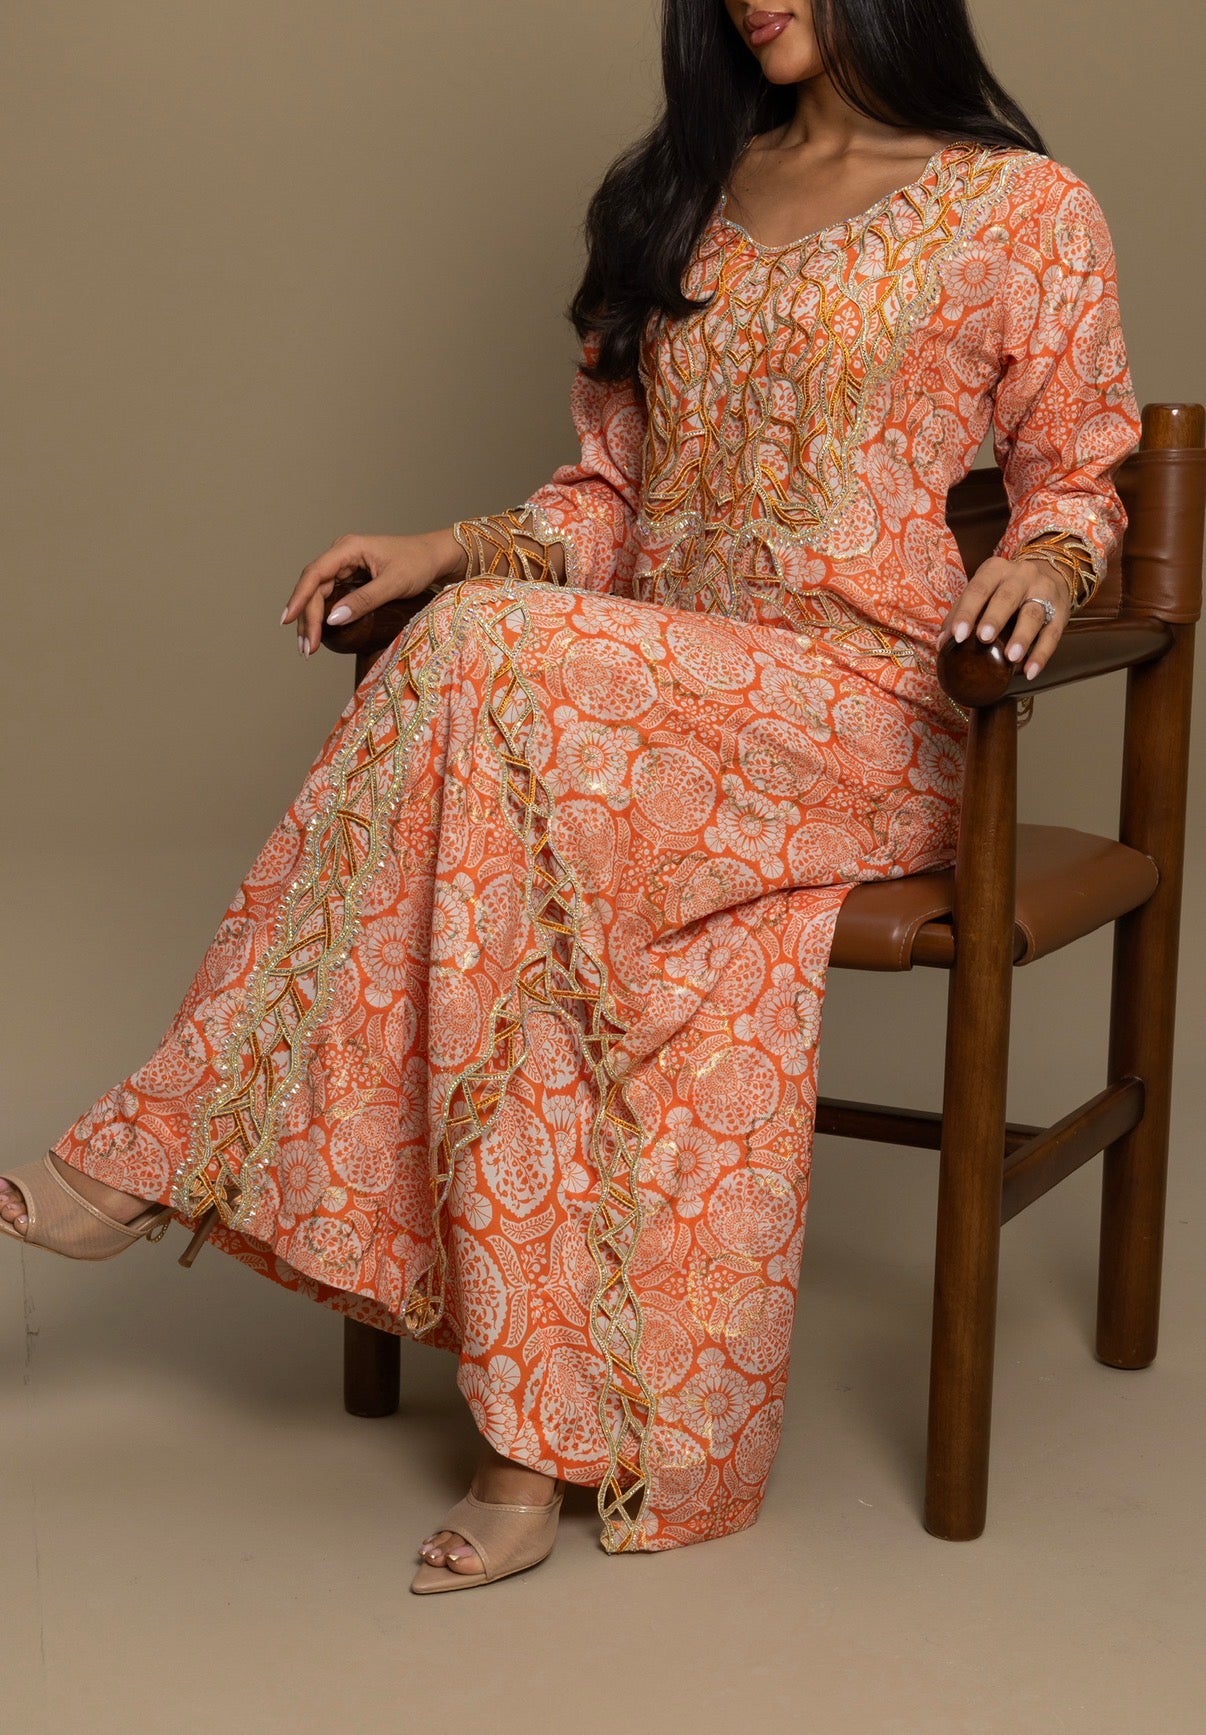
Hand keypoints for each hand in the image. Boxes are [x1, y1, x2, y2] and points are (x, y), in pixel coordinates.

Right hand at [280, 529, 465, 656]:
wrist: (436, 557)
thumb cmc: (419, 562)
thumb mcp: (394, 583)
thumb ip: (364, 601)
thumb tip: (333, 620)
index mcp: (348, 548)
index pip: (315, 574)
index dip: (299, 598)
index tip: (289, 621)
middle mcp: (341, 555)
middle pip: (313, 587)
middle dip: (307, 618)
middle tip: (307, 648)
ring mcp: (345, 566)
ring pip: (319, 594)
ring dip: (312, 620)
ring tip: (308, 647)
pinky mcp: (351, 578)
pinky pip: (330, 596)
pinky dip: (323, 616)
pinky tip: (319, 633)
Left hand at [936, 555, 1071, 679]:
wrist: (1051, 572)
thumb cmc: (1005, 588)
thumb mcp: (984, 591)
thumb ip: (962, 613)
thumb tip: (942, 644)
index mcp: (996, 570)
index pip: (979, 589)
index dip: (967, 612)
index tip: (957, 635)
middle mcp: (1022, 576)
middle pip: (1007, 597)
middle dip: (995, 618)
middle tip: (983, 638)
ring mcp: (1044, 592)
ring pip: (1033, 614)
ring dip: (1022, 637)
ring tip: (1011, 658)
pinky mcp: (1061, 612)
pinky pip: (1053, 634)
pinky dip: (1041, 654)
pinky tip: (1029, 671)